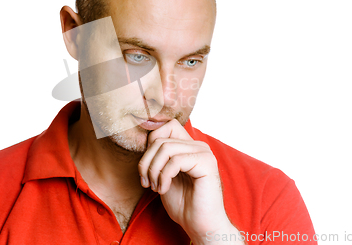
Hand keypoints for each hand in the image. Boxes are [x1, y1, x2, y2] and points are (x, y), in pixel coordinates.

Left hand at [137, 119, 239, 243]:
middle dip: (146, 162)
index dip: (150, 144)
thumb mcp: (163, 175)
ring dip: (154, 170)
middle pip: (161, 139)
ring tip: (155, 187)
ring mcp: (204, 153)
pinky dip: (163, 176)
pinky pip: (175, 161)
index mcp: (189, 147)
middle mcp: (198, 146)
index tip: (145, 169)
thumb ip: (158, 157)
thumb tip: (145, 141)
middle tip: (146, 182)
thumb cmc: (183, 203)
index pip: (166, 126)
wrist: (200, 225)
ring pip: (165, 148)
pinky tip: (163, 190)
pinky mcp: (206, 163)